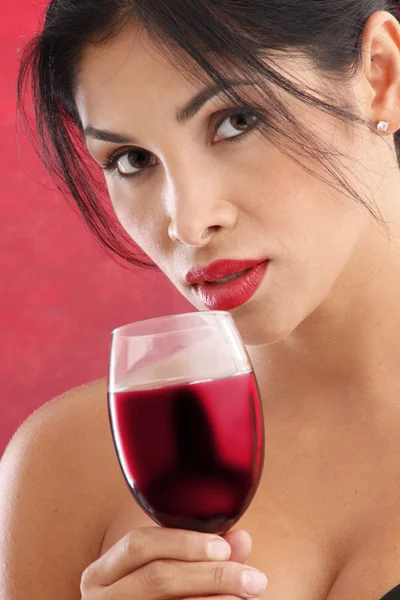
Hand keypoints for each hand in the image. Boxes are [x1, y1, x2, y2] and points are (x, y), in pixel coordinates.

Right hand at [80, 527, 267, 598]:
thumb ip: (198, 555)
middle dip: (210, 574)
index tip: (223, 547)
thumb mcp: (160, 573)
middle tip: (253, 579)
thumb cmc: (144, 597)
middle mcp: (100, 599)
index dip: (182, 542)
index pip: (139, 544)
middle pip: (157, 577)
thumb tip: (241, 539)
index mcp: (101, 574)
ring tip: (247, 597)